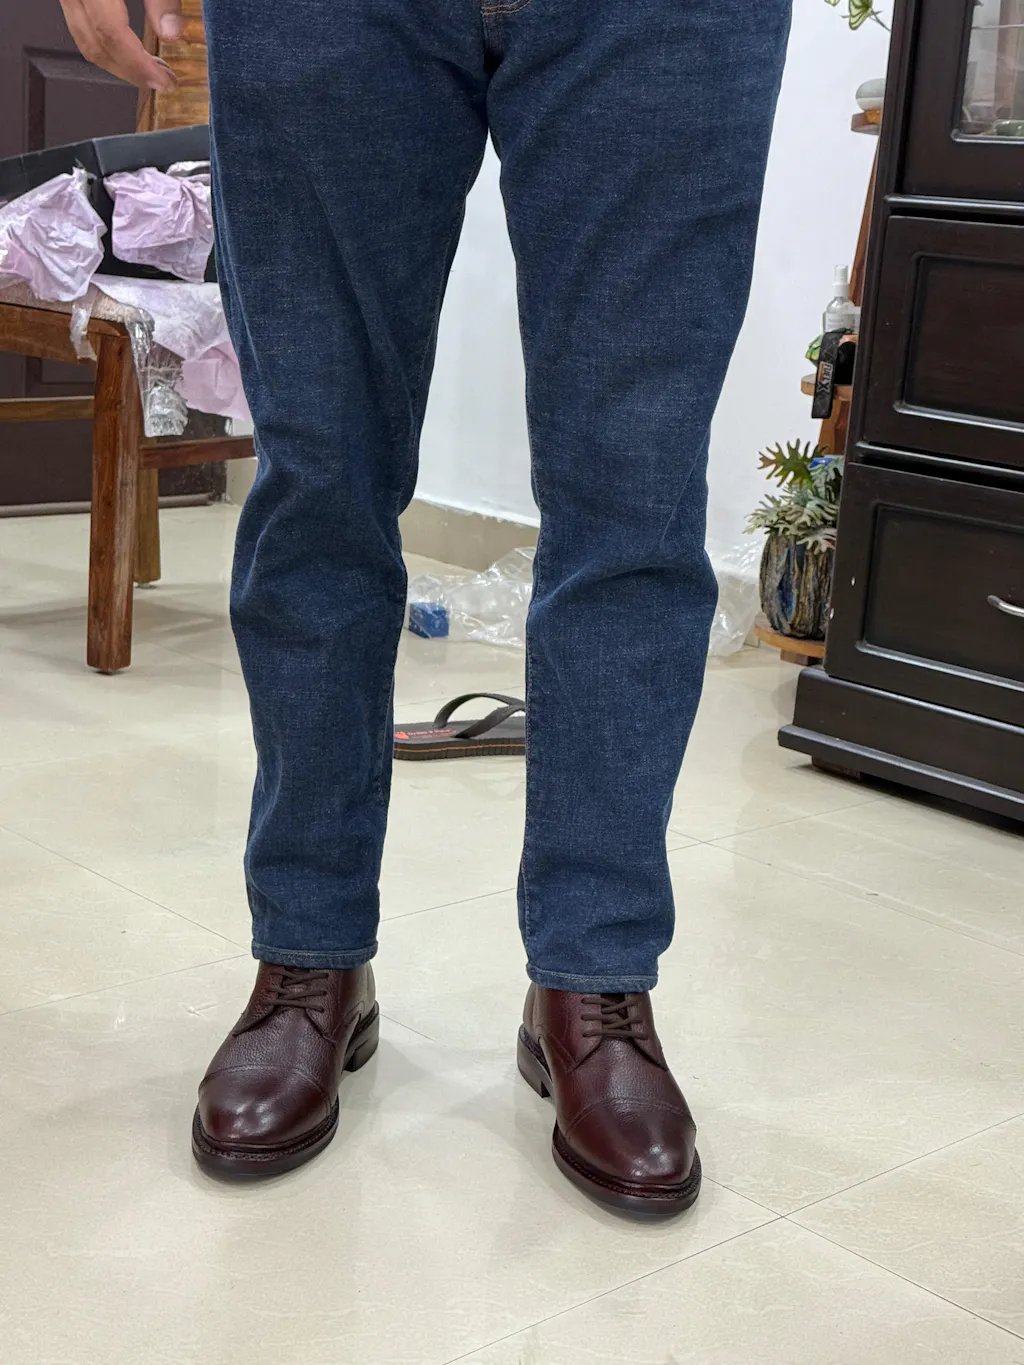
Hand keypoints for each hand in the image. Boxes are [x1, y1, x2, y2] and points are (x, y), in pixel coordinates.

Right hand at [57, 0, 183, 91]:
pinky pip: (83, 28)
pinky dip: (108, 47)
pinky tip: (131, 52)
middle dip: (131, 73)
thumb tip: (171, 32)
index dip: (139, 65)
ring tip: (151, 72)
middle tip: (162, 82)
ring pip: (86, 42)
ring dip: (119, 65)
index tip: (164, 83)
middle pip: (95, 46)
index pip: (111, 36)